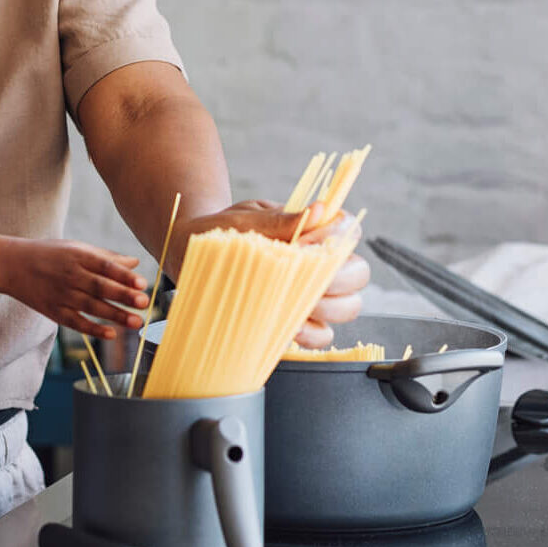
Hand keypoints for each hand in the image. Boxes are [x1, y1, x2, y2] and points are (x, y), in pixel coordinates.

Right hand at [0, 241, 148, 339]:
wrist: (12, 265)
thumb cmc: (50, 254)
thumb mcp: (76, 248)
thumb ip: (106, 257)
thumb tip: (135, 264)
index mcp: (78, 256)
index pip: (104, 266)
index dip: (123, 275)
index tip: (142, 283)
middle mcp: (70, 275)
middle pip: (100, 287)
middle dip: (123, 295)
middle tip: (144, 302)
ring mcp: (61, 294)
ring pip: (91, 306)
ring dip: (115, 315)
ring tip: (137, 322)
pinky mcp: (53, 311)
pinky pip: (76, 322)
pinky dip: (93, 329)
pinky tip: (111, 334)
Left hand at [174, 201, 367, 349]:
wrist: (189, 251)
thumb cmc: (220, 231)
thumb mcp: (245, 220)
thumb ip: (279, 220)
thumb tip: (320, 211)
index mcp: (313, 231)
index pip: (350, 232)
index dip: (338, 241)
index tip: (306, 245)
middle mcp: (320, 264)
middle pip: (358, 275)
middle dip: (337, 281)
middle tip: (303, 281)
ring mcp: (312, 294)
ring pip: (348, 307)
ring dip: (326, 309)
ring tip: (292, 304)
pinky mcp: (297, 321)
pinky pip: (322, 335)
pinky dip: (310, 335)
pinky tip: (288, 328)